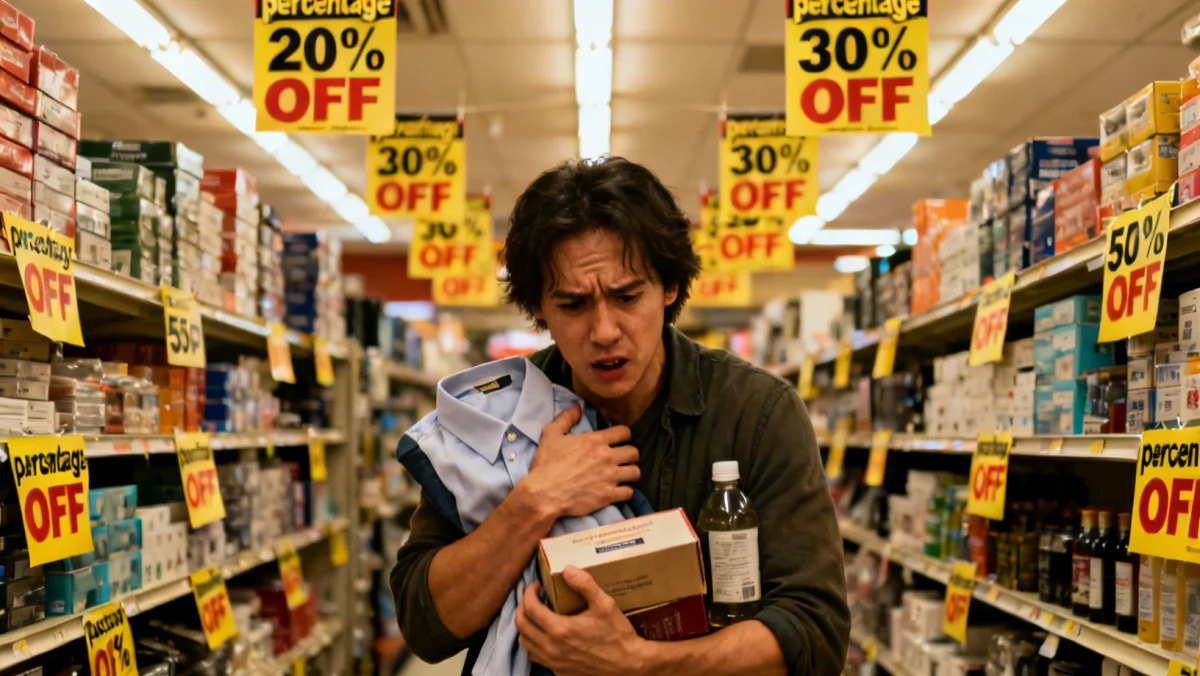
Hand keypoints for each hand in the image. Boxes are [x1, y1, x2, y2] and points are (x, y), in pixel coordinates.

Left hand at [516, 566, 650, 675]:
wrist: (628, 665)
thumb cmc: (617, 634)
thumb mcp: (605, 604)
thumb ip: (585, 584)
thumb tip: (567, 569)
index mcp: (559, 629)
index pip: (530, 608)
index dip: (528, 593)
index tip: (536, 585)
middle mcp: (551, 648)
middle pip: (522, 625)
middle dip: (522, 607)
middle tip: (532, 598)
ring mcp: (553, 662)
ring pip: (525, 643)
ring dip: (525, 626)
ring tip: (535, 615)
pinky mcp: (558, 671)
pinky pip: (536, 657)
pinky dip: (533, 643)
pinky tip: (544, 635)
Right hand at [521, 404, 639, 518]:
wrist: (544, 494)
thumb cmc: (547, 464)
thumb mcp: (551, 434)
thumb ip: (566, 418)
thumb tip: (578, 406)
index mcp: (595, 441)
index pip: (624, 432)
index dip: (624, 435)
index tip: (619, 440)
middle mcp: (607, 457)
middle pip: (634, 452)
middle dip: (630, 454)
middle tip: (623, 458)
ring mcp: (610, 477)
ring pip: (635, 472)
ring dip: (631, 472)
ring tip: (624, 474)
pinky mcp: (608, 495)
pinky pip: (629, 492)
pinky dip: (626, 491)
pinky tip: (619, 490)